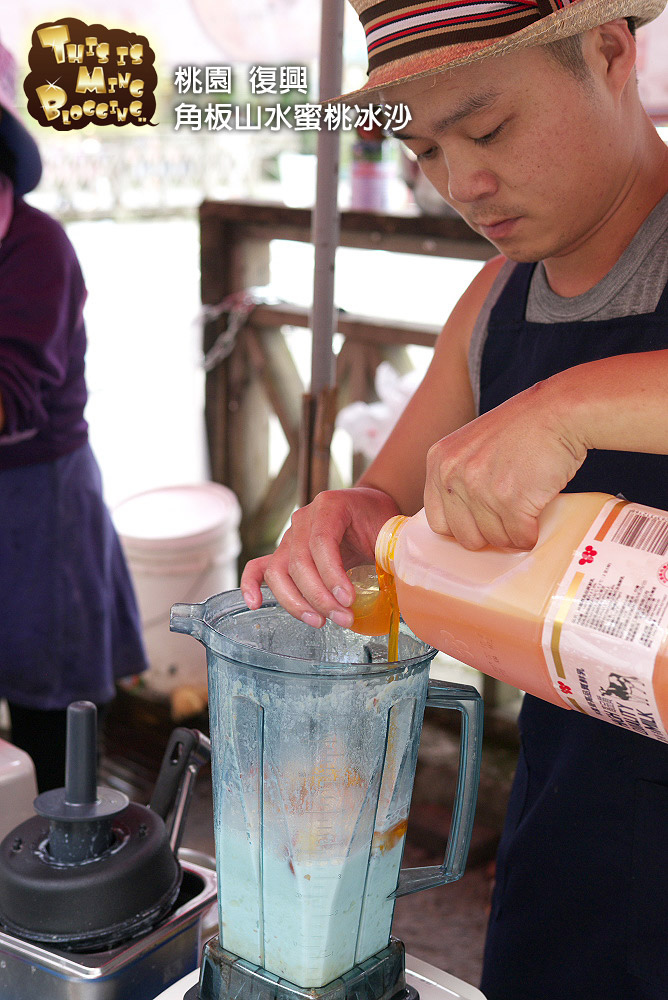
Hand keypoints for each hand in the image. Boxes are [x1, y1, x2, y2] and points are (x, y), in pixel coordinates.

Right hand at [240, 487, 400, 627]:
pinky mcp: (284, 553)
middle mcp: (304, 519)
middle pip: (298, 560)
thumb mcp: (388, 531)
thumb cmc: (379, 520)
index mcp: (330, 506)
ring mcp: (290, 536)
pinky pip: (259, 567)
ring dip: (295, 601)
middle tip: (343, 618)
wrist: (368, 507)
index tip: (348, 600)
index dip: (331, 574)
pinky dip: (251, 585)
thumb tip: (398, 587)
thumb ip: (387, 553)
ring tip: (320, 622)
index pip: (321, 541)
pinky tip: (255, 604)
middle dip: (319, 596)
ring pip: (278, 571)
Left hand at [424, 379, 586, 548]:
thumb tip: (463, 523)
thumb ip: (458, 478)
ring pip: (495, 540)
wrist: (558, 411)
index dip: (464, 526)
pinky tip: (537, 515)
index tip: (481, 521)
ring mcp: (480, 489)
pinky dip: (532, 534)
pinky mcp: (511, 501)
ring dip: (514, 532)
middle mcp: (453, 475)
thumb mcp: (472, 445)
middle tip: (508, 516)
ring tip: (525, 507)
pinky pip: (520, 538)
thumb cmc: (523, 427)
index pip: (438, 521)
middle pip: (466, 536)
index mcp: (439, 461)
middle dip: (490, 533)